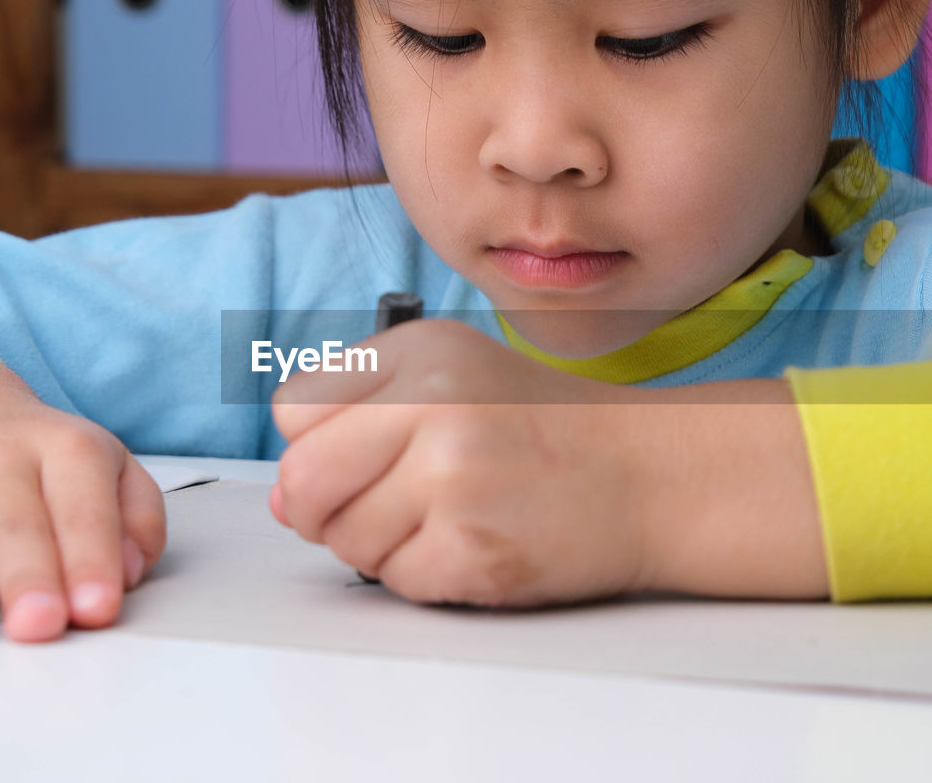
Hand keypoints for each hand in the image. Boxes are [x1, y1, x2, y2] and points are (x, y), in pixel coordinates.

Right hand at [0, 349, 165, 641]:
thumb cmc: (41, 465)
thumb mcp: (109, 474)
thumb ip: (136, 519)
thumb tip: (131, 568)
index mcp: (65, 447)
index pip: (82, 505)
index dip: (90, 558)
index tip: (97, 608)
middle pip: (14, 520)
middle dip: (28, 575)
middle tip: (40, 624)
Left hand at [270, 320, 652, 607]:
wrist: (649, 473)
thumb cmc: (548, 428)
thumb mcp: (452, 375)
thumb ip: (356, 416)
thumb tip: (282, 498)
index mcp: (418, 352)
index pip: (293, 409)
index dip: (313, 445)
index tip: (349, 457)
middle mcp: (431, 404)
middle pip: (301, 482)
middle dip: (323, 509)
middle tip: (374, 507)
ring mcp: (452, 479)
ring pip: (344, 540)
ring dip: (379, 545)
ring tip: (441, 519)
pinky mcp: (473, 549)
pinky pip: (394, 580)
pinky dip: (422, 574)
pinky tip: (469, 542)